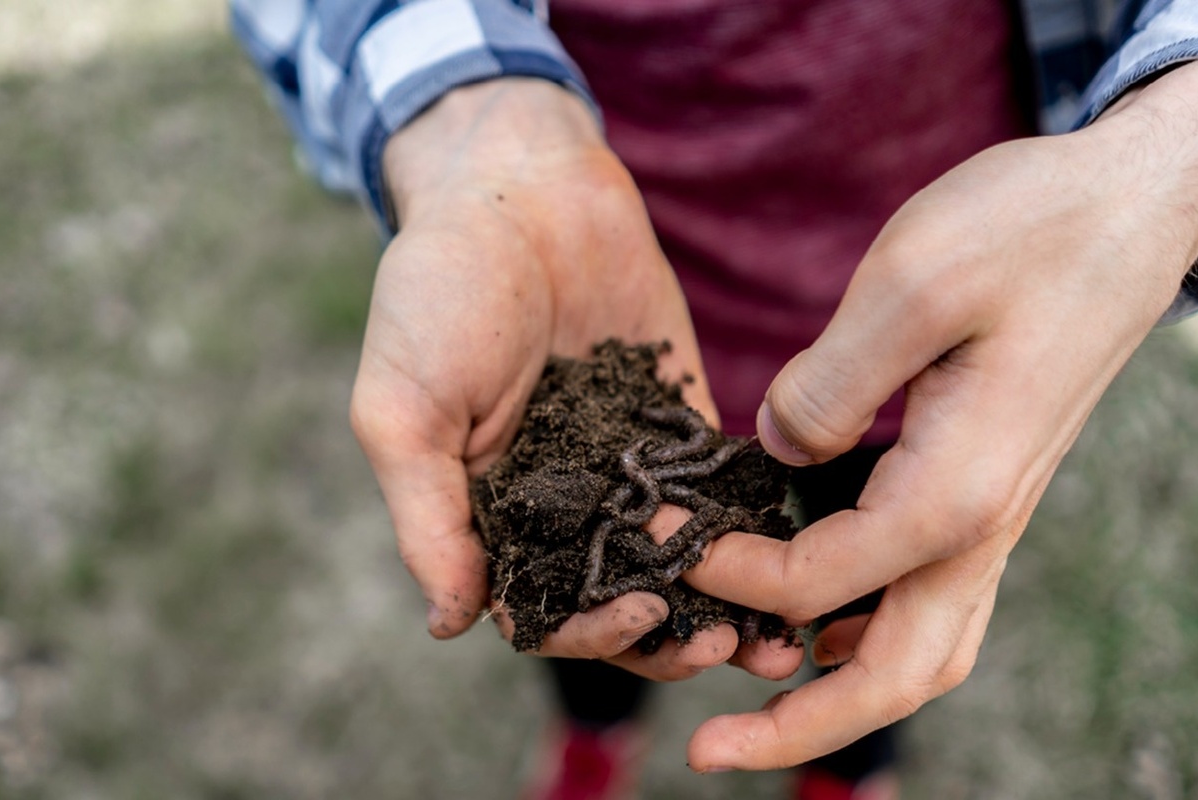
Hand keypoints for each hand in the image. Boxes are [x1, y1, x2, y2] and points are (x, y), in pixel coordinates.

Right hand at [352, 79, 801, 680]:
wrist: (518, 186)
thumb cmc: (437, 293)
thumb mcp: (402, 409)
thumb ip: (428, 518)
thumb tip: (450, 627)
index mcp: (491, 515)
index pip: (545, 609)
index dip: (591, 632)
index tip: (641, 619)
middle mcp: (562, 504)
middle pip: (622, 600)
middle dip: (671, 635)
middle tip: (724, 647)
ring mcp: (626, 465)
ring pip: (679, 562)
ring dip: (724, 604)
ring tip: (776, 636)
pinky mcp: (681, 420)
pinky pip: (720, 490)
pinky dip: (753, 528)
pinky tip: (795, 552)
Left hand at [674, 60, 1197, 767]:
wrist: (1135, 204)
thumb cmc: (1032, 229)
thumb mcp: (912, 282)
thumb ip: (828, 383)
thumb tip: (772, 452)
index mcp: (958, 492)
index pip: (818, 583)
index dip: (727, 572)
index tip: (656, 528)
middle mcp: (982, 526)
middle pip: (893, 677)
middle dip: (796, 728)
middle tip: (704, 751)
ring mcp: (993, 516)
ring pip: (922, 652)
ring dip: (836, 692)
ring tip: (751, 694)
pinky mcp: (988, 489)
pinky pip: (932, 598)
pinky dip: (868, 631)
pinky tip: (813, 615)